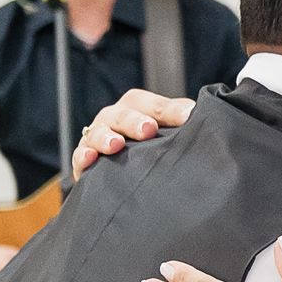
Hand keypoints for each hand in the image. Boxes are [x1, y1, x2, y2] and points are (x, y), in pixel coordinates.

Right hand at [72, 87, 193, 180]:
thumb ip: (181, 121)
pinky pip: (79, 156)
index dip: (168, 110)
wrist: (124, 177)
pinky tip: (91, 158)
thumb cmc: (149, 148)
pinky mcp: (83, 161)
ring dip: (106, 138)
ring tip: (116, 145)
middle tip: (148, 130)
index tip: (188, 116)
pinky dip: (83, 156)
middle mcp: (115, 118)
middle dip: (135, 122)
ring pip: (98, 132)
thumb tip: (202, 115)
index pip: (152, 104)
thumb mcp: (166, 133)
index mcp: (137, 108)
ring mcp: (97, 137)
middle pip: (123, 115)